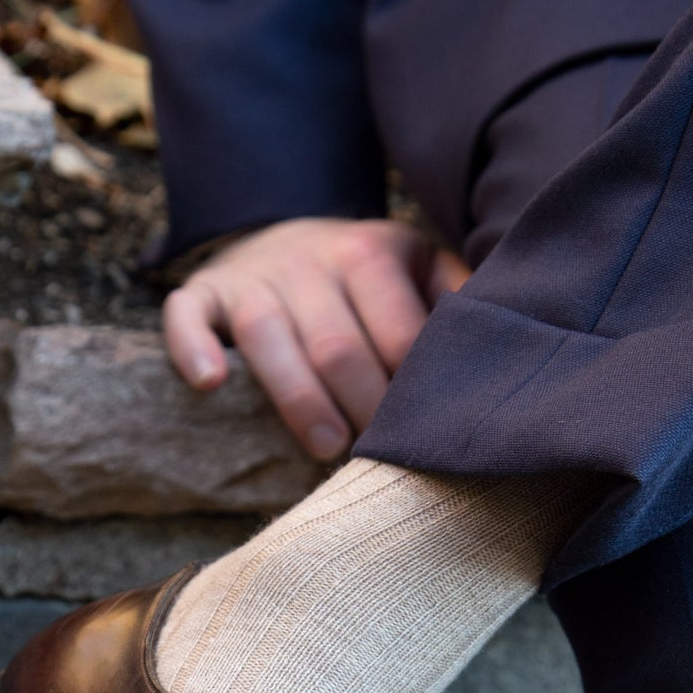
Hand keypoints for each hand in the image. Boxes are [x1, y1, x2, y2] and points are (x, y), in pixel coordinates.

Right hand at [163, 217, 469, 460]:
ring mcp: (252, 275)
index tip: (423, 434)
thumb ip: (458, 301)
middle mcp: (310, 256)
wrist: (284, 235)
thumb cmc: (366, 279)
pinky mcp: (203, 291)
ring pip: (267, 335)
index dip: (410, 391)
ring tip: (326, 449)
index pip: (397, 332)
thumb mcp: (419, 271)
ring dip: (297, 398)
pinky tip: (212, 385)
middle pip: (337, 344)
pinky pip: (188, 316)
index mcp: (372, 251)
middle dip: (362, 408)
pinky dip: (194, 349)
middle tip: (380, 457)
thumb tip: (505, 350)